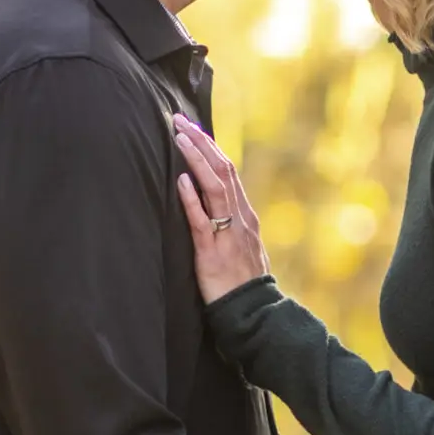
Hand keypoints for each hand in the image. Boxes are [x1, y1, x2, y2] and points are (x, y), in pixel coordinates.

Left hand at [172, 115, 269, 303]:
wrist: (254, 314)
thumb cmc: (243, 283)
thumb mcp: (241, 246)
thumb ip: (230, 223)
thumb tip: (210, 203)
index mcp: (246, 215)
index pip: (229, 171)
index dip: (210, 147)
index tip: (192, 127)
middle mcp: (240, 219)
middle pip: (223, 171)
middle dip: (201, 143)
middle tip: (180, 120)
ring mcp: (228, 234)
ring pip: (215, 188)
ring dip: (196, 160)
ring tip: (179, 138)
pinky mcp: (212, 253)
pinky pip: (202, 222)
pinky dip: (191, 199)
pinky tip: (181, 181)